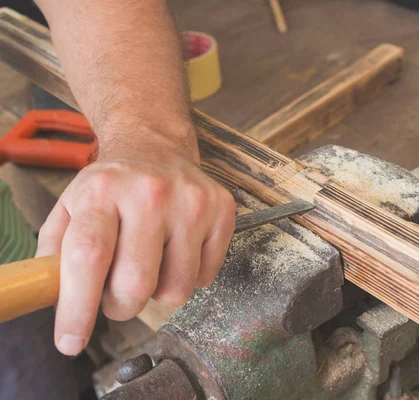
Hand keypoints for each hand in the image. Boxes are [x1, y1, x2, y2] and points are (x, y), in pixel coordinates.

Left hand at [35, 131, 235, 355]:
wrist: (156, 148)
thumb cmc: (111, 187)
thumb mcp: (70, 206)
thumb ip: (54, 251)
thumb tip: (52, 298)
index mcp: (103, 191)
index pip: (89, 255)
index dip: (78, 307)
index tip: (70, 342)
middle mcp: (151, 193)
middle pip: (136, 284)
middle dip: (121, 306)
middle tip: (117, 293)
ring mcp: (192, 202)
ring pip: (176, 289)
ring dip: (158, 293)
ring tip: (151, 266)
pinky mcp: (222, 211)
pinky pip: (205, 277)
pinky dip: (188, 278)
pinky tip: (178, 253)